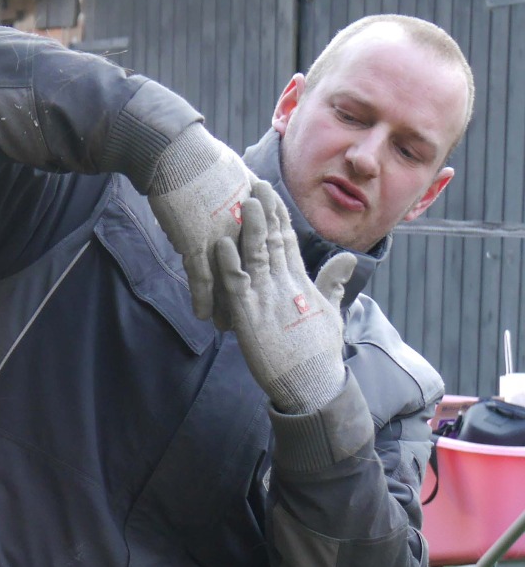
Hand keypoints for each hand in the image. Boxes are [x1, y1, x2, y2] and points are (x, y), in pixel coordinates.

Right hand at [146, 124, 255, 326]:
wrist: (177, 153)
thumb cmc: (202, 157)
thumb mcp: (234, 172)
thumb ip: (242, 191)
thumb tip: (246, 194)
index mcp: (253, 213)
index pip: (262, 252)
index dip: (263, 273)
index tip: (268, 289)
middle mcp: (243, 229)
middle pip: (250, 272)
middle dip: (250, 297)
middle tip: (256, 318)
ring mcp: (221, 239)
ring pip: (228, 281)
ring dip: (228, 307)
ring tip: (229, 327)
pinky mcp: (196, 243)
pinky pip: (201, 279)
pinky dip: (202, 299)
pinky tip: (202, 316)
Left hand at [211, 180, 356, 413]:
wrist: (311, 385)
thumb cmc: (318, 353)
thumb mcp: (329, 312)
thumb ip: (332, 283)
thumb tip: (346, 259)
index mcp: (300, 281)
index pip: (288, 240)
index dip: (278, 215)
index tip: (270, 192)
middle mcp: (284, 284)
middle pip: (273, 239)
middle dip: (264, 210)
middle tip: (254, 181)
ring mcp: (267, 299)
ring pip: (256, 255)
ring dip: (248, 227)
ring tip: (242, 200)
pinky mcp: (250, 316)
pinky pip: (237, 286)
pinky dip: (229, 265)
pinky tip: (221, 244)